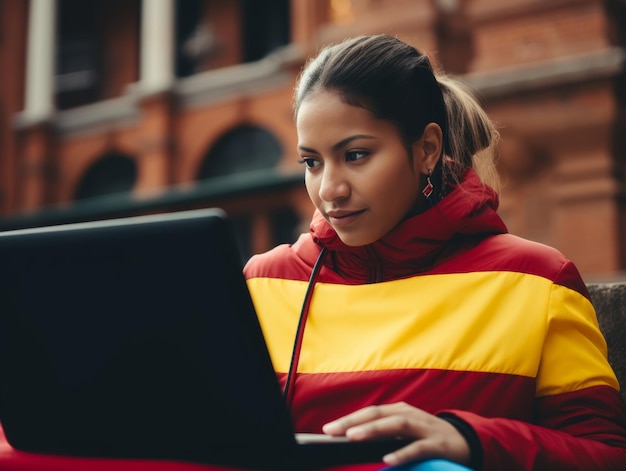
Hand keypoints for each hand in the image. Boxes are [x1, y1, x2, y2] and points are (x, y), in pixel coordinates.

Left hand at [322, 402, 470, 466]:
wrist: (467, 442)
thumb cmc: (428, 437)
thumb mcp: (405, 431)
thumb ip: (384, 434)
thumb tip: (354, 440)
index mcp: (399, 411)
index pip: (370, 412)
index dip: (349, 418)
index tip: (327, 429)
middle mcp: (409, 415)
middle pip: (378, 414)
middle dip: (353, 422)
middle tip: (332, 431)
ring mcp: (424, 428)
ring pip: (395, 425)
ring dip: (373, 430)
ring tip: (353, 437)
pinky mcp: (438, 444)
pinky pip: (418, 448)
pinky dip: (403, 452)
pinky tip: (388, 458)